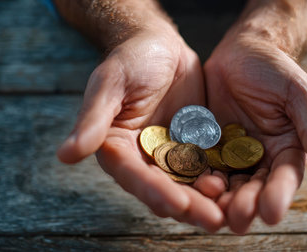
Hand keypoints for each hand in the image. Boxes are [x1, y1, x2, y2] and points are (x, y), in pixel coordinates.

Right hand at [56, 22, 223, 231]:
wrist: (161, 45)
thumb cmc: (130, 59)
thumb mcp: (110, 84)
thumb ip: (93, 120)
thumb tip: (65, 155)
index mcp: (118, 148)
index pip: (134, 177)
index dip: (154, 192)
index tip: (178, 204)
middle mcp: (144, 158)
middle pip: (165, 189)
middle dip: (188, 206)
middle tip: (213, 219)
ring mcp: (171, 154)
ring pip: (190, 185)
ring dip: (208, 201)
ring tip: (231, 213)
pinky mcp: (194, 146)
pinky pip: (209, 167)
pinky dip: (223, 180)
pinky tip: (241, 188)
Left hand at [203, 35, 306, 233]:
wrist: (241, 53)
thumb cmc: (276, 70)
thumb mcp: (300, 95)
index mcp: (286, 150)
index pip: (285, 178)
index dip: (279, 195)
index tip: (271, 212)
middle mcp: (259, 159)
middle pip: (253, 188)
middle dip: (246, 205)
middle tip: (237, 220)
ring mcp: (230, 155)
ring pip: (225, 184)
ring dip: (219, 200)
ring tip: (211, 211)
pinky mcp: (205, 147)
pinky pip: (199, 166)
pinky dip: (195, 178)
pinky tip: (188, 187)